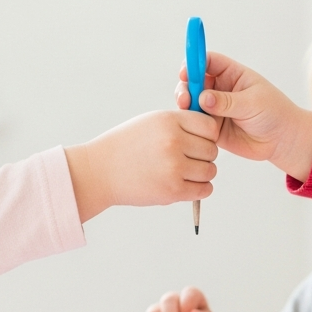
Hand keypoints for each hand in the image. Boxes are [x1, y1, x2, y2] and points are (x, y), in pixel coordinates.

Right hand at [63, 110, 219, 222]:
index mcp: (168, 121)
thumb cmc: (126, 146)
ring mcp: (173, 167)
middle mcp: (173, 142)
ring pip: (210, 171)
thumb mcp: (151, 122)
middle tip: (187, 159)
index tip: (196, 142)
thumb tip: (211, 133)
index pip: (209, 128)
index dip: (206, 136)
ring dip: (202, 174)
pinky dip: (200, 189)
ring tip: (185, 172)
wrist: (99, 171)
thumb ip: (180, 124)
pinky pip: (204, 189)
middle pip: (211, 150)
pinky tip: (186, 184)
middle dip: (203, 156)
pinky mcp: (172, 190)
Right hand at [175, 52, 311, 179]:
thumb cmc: (274, 114)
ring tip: (188, 112)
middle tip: (185, 99)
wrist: (282, 140)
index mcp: (232, 74)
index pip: (208, 61)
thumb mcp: (253, 103)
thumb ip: (227, 101)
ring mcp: (215, 108)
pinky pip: (196, 123)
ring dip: (185, 105)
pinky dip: (190, 124)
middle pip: (194, 81)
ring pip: (191, 102)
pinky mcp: (212, 126)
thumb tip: (203, 98)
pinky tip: (193, 128)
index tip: (186, 72)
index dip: (194, 63)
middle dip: (185, 87)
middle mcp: (220, 89)